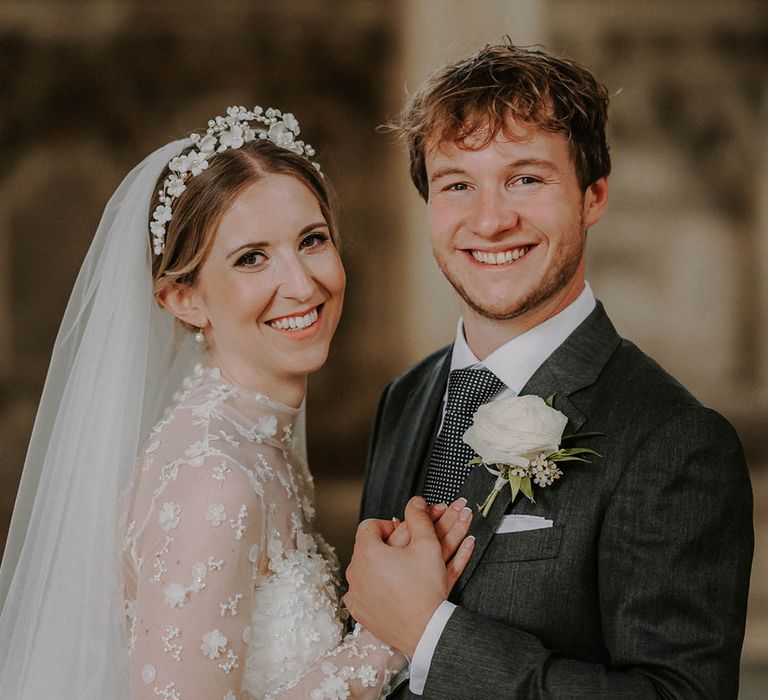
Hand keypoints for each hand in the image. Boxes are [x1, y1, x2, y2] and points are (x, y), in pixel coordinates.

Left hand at [344, 496, 474, 655]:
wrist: (427, 630)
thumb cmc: (426, 589)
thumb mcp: (428, 545)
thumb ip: (419, 517)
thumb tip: (415, 502)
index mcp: (367, 552)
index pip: (370, 525)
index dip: (388, 525)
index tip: (402, 533)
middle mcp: (355, 572)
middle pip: (366, 548)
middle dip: (386, 546)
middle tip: (406, 552)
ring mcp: (355, 594)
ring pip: (365, 570)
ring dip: (381, 566)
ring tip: (403, 571)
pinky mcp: (359, 612)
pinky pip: (364, 592)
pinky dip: (376, 588)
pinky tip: (394, 589)